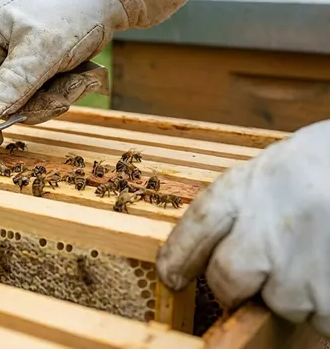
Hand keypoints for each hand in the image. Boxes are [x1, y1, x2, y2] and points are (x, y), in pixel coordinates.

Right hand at [0, 0, 126, 146]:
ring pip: (22, 102)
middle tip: (57, 99)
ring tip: (76, 80)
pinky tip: (79, 77)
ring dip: (51, 99)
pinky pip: (42, 95)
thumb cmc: (71, 10)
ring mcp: (18, 60)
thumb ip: (13, 82)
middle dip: (29, 105)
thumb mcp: (42, 49)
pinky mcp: (39, 68)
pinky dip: (63, 92)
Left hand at [156, 119, 329, 336]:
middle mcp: (267, 224)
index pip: (197, 227)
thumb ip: (248, 204)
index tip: (170, 275)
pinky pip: (322, 318)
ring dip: (300, 292)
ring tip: (322, 254)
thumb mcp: (280, 169)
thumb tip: (225, 247)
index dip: (179, 255)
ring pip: (282, 302)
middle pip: (228, 277)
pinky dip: (328, 306)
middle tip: (262, 274)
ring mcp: (300, 263)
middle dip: (237, 285)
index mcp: (248, 185)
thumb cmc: (329, 164)